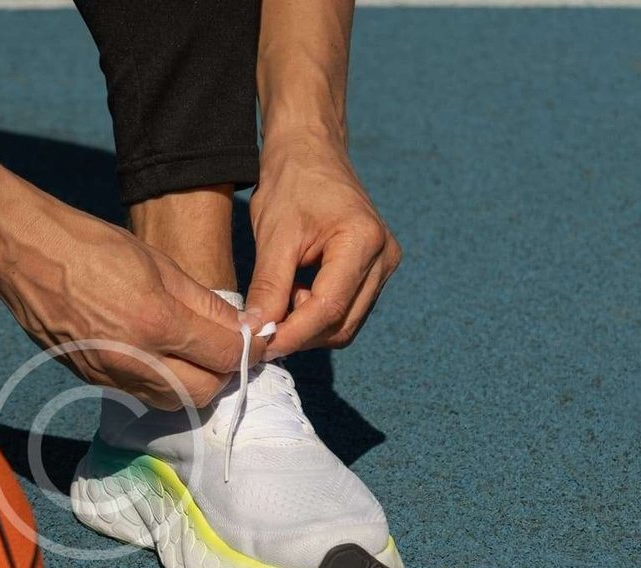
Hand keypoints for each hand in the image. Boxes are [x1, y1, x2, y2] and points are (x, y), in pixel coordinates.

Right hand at [0, 202, 258, 409]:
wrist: (24, 255)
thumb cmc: (91, 246)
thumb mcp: (159, 263)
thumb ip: (204, 303)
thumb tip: (240, 327)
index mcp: (156, 323)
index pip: (226, 356)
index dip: (250, 348)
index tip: (256, 338)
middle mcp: (134, 359)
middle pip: (203, 392)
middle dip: (223, 373)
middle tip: (226, 348)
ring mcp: (109, 375)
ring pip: (172, 400)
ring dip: (193, 383)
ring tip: (194, 352)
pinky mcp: (90, 379)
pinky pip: (140, 393)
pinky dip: (160, 382)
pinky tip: (158, 354)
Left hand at [244, 135, 401, 358]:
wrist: (310, 150)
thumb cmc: (291, 181)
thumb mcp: (274, 235)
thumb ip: (268, 287)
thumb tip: (255, 334)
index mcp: (364, 241)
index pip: (328, 308)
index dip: (292, 334)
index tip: (258, 344)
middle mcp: (384, 257)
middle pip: (341, 324)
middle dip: (300, 334)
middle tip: (261, 326)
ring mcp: (384, 265)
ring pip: (345, 323)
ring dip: (308, 325)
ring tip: (279, 298)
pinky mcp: (375, 270)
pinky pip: (347, 309)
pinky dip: (317, 313)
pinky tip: (294, 293)